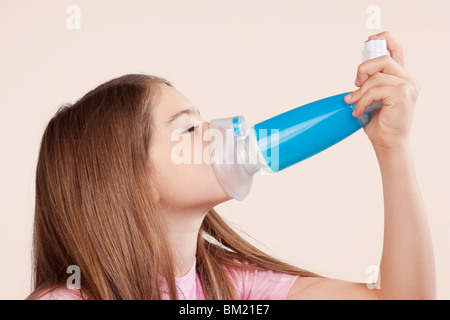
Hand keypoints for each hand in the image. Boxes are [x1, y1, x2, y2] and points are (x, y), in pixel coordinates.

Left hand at [344, 31, 419, 151]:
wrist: (388, 143)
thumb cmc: (380, 123)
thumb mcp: (373, 98)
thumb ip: (370, 84)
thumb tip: (357, 77)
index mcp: (402, 78)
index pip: (398, 50)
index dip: (385, 40)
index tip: (370, 40)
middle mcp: (408, 80)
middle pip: (383, 59)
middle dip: (363, 69)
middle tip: (355, 84)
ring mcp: (408, 87)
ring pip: (376, 77)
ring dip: (360, 91)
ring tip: (354, 103)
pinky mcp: (402, 95)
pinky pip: (374, 90)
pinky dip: (362, 101)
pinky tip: (359, 112)